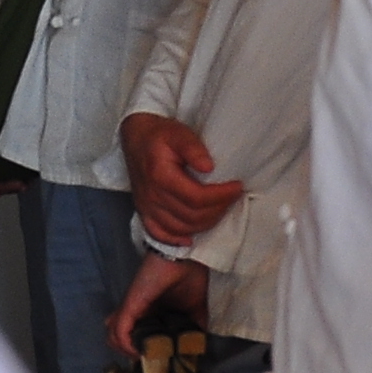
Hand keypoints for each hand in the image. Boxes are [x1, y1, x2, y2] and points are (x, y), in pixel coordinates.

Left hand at [107, 250, 204, 364]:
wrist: (187, 259)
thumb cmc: (190, 278)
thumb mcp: (196, 309)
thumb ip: (193, 327)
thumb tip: (196, 345)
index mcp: (149, 309)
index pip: (133, 333)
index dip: (140, 348)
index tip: (153, 359)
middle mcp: (136, 309)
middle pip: (117, 336)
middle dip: (130, 352)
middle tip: (147, 361)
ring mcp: (130, 307)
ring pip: (113, 335)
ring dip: (126, 351)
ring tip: (144, 358)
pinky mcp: (129, 305)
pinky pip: (120, 331)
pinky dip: (127, 346)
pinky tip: (140, 352)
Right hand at [120, 111, 243, 244]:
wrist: (135, 137)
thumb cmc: (159, 134)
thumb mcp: (178, 133)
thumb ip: (193, 148)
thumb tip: (209, 168)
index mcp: (160, 176)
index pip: (196, 198)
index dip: (220, 196)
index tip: (236, 187)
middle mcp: (151, 196)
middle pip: (191, 216)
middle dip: (217, 209)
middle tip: (232, 196)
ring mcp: (146, 207)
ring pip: (180, 228)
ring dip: (204, 222)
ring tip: (219, 208)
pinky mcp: (143, 211)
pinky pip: (160, 234)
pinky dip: (176, 239)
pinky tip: (190, 237)